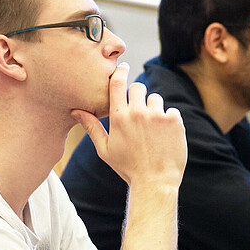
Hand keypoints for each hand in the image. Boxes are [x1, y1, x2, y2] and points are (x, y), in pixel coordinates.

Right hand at [72, 62, 185, 189]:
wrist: (155, 182)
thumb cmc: (127, 167)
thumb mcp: (105, 149)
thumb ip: (92, 127)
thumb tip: (75, 111)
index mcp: (119, 117)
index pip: (118, 83)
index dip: (120, 72)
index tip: (123, 67)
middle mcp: (138, 112)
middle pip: (138, 87)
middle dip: (138, 96)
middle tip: (139, 112)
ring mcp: (157, 115)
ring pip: (156, 99)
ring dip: (154, 109)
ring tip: (152, 131)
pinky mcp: (174, 120)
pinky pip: (171, 111)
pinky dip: (168, 121)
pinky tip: (164, 137)